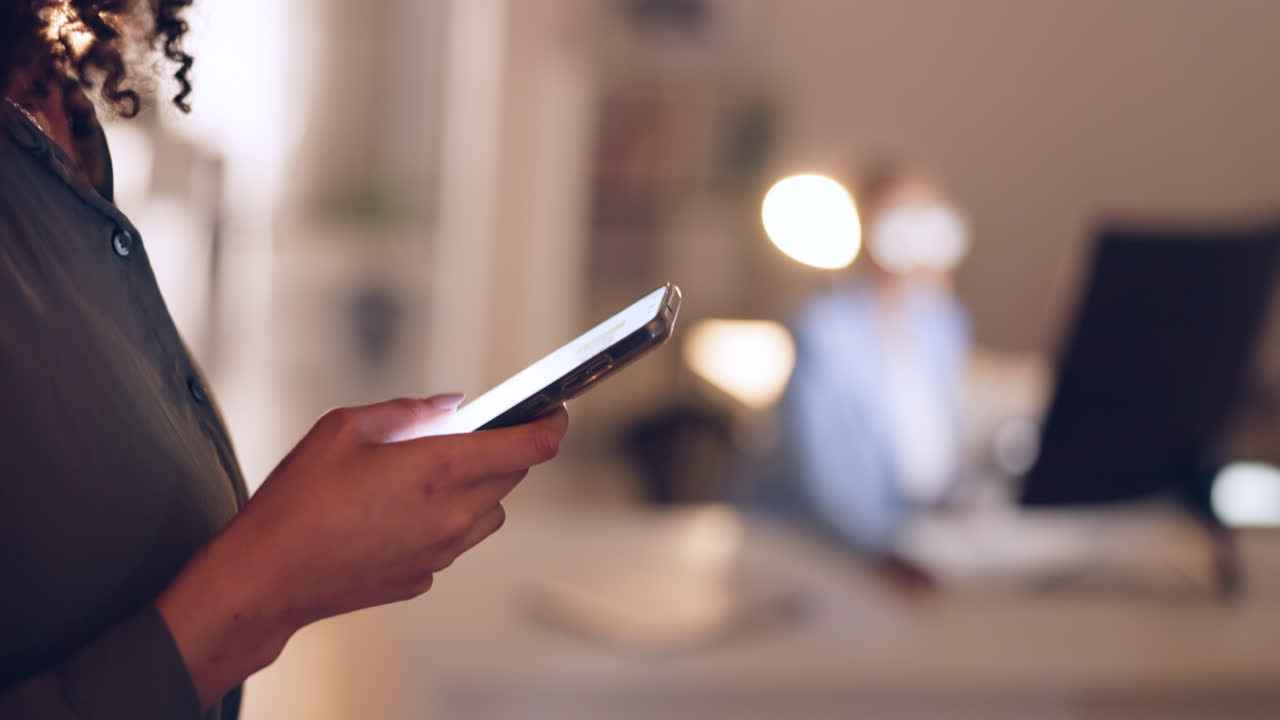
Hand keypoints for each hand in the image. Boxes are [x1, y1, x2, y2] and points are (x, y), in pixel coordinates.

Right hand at [157, 394, 568, 706]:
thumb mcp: (345, 428)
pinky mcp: (425, 577)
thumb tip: (450, 406)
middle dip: (505, 449)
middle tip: (478, 431)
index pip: (529, 448)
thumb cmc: (299, 501)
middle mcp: (453, 515)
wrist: (269, 577)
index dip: (551, 425)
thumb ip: (408, 411)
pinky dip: (447, 520)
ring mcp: (443, 552)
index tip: (555, 412)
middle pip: (512, 476)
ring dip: (479, 487)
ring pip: (491, 513)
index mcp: (440, 470)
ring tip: (433, 473)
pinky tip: (403, 511)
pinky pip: (456, 540)